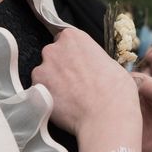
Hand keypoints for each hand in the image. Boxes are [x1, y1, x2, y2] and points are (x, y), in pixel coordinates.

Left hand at [32, 28, 142, 151]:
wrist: (106, 115)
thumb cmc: (115, 90)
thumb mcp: (110, 63)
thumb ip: (95, 59)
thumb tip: (96, 68)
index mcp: (74, 37)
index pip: (65, 40)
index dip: (72, 54)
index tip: (78, 65)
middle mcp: (55, 48)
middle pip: (53, 55)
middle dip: (61, 66)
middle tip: (74, 82)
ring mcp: (43, 67)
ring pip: (44, 73)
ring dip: (53, 82)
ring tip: (69, 97)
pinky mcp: (36, 89)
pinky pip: (39, 91)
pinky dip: (47, 97)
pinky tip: (62, 106)